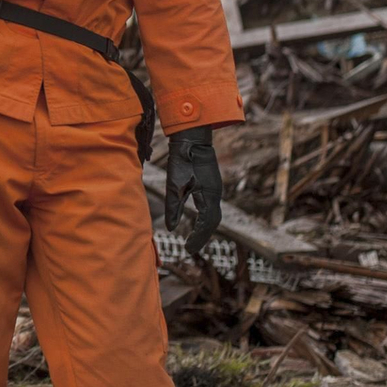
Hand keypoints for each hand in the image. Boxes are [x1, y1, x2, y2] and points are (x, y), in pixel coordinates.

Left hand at [164, 127, 221, 255]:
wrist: (191, 136)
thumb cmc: (182, 158)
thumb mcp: (174, 184)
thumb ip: (173, 206)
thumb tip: (171, 228)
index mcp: (209, 195)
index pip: (207, 224)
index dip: (198, 238)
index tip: (188, 249)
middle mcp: (215, 193)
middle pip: (213, 222)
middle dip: (202, 236)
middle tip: (190, 248)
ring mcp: (214, 188)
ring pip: (213, 214)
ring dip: (205, 228)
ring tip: (194, 239)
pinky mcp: (210, 183)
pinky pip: (211, 205)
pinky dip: (205, 217)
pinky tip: (197, 220)